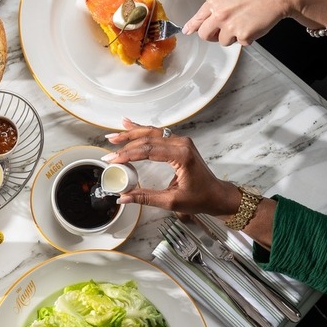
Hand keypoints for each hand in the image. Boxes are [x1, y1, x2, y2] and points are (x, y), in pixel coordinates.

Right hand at [103, 118, 240, 215]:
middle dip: (126, 144)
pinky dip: (142, 130)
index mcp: (181, 156)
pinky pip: (158, 133)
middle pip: (147, 139)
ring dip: (131, 134)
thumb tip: (124, 197)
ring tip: (114, 136)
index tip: (114, 160)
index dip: (128, 155)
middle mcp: (182, 144)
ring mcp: (181, 141)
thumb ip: (146, 197)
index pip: (148, 150)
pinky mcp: (179, 143)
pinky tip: (129, 124)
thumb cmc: (200, 198)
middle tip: (109, 151)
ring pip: (151, 133)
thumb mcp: (171, 201)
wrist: (217, 195)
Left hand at [182, 0, 289, 45]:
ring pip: (223, 41)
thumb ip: (218, 4)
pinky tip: (254, 25)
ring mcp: (230, 26)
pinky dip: (247, 37)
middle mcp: (219, 15)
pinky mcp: (242, 35)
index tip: (187, 31)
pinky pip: (240, 42)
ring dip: (232, 36)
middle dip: (212, 36)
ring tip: (245, 22)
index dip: (192, 27)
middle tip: (222, 32)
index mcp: (215, 2)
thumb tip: (206, 15)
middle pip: (204, 35)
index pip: (197, 19)